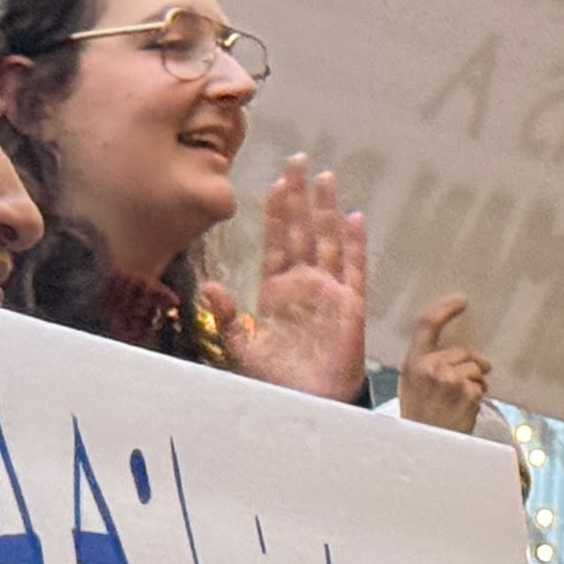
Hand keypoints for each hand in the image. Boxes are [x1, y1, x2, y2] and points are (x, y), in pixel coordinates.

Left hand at [206, 156, 369, 403]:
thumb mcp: (242, 346)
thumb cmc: (278, 377)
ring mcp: (329, 291)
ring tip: (325, 177)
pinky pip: (354, 269)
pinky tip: (354, 218)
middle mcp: (304, 283)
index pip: (276, 241)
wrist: (308, 403)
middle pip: (302, 230)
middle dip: (300, 197)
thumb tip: (208, 287)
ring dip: (326, 210)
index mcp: (277, 289)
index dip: (277, 212)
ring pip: (328, 240)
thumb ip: (227, 316)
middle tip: (299, 161)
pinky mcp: (350, 304)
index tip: (275, 182)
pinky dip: (355, 244)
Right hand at [393, 293, 491, 433]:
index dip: (445, 308)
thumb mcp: (412, 384)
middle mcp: (431, 367)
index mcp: (413, 362)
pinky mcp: (469, 394)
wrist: (424, 447)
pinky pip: (481, 386)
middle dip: (468, 364)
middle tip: (461, 384)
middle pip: (463, 352)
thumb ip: (428, 362)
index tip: (461, 301)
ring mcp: (451, 380)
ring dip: (474, 381)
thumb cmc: (419, 415)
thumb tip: (458, 351)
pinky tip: (464, 410)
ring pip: (476, 368)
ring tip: (460, 401)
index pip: (428, 324)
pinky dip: (478, 396)